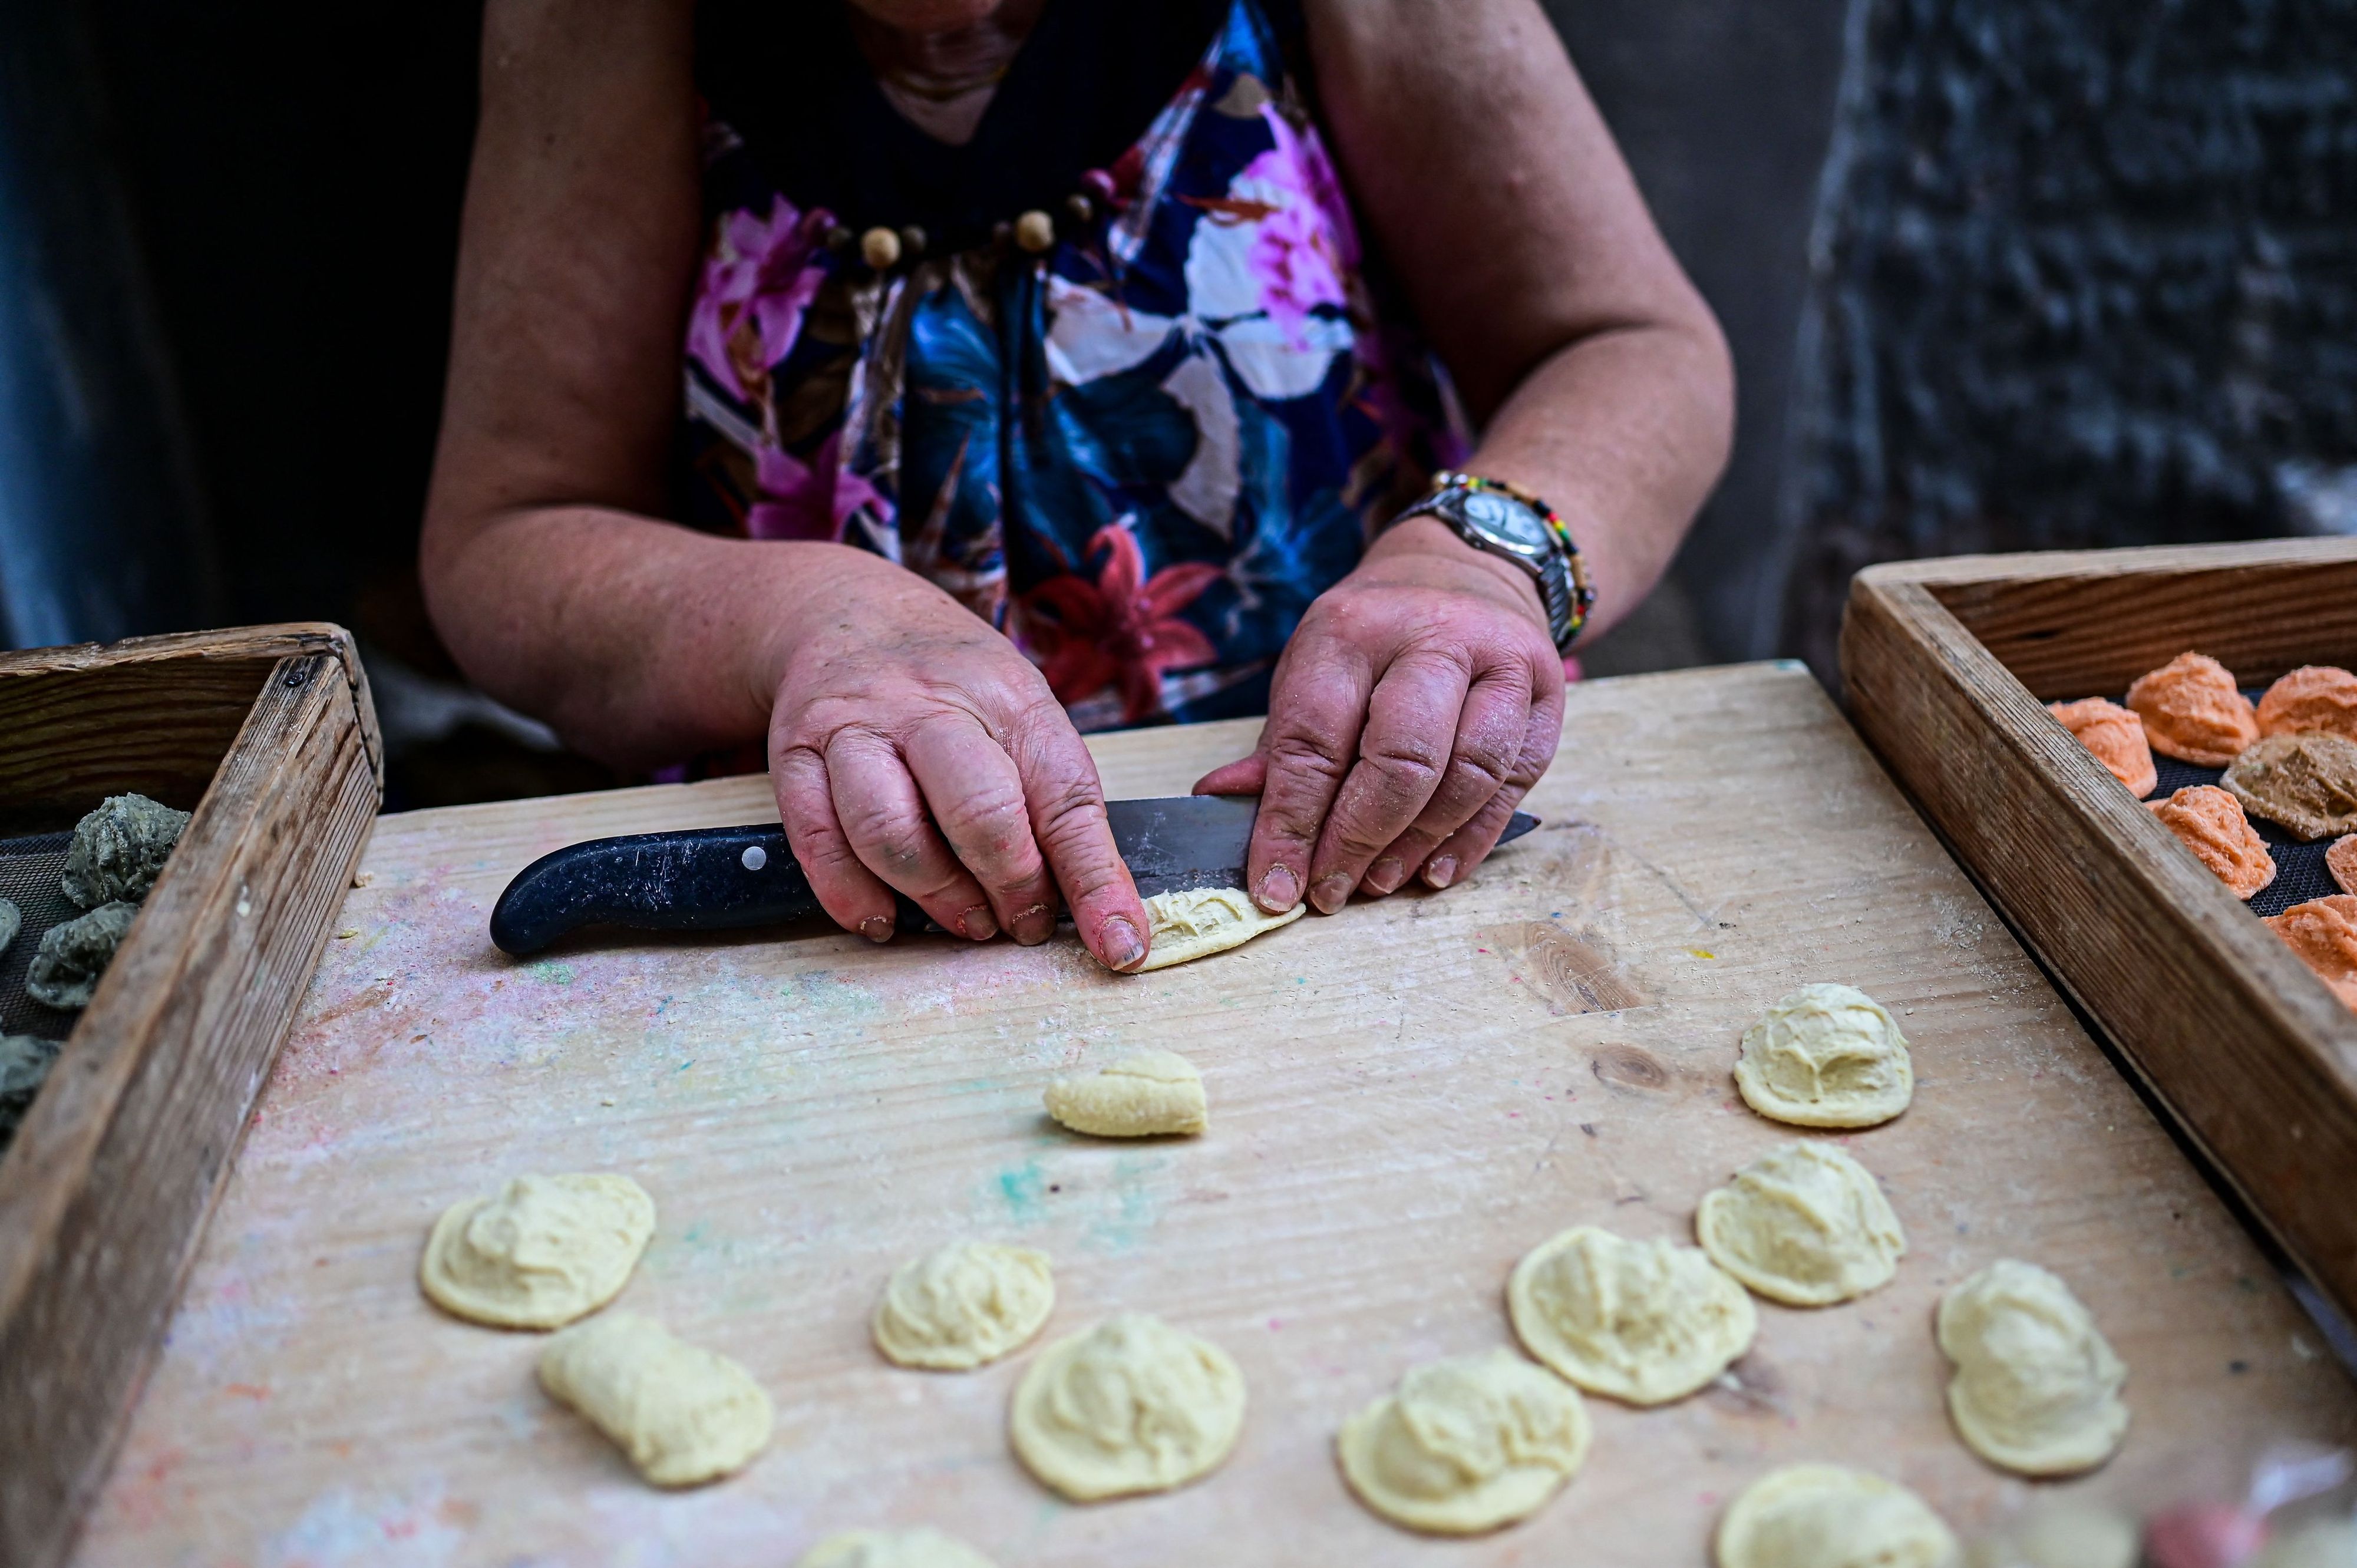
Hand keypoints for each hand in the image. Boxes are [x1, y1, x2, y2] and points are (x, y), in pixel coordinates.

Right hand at [764, 547, 1150, 969]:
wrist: (846, 616)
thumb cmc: (953, 684)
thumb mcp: (1022, 714)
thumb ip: (1055, 802)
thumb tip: (1103, 909)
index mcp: (1006, 697)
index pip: (1063, 797)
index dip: (1094, 881)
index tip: (1118, 944)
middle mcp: (926, 707)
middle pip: (978, 811)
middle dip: (1012, 886)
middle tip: (1024, 923)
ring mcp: (854, 730)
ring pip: (890, 832)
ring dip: (937, 897)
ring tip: (967, 920)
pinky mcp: (795, 757)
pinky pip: (818, 842)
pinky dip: (853, 896)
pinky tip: (884, 919)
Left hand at [1193, 517, 1565, 912]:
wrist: (1465, 570)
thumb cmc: (1374, 638)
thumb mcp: (1313, 669)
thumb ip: (1279, 746)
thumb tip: (1221, 805)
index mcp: (1351, 628)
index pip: (1316, 740)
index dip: (1291, 823)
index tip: (1275, 884)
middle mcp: (1432, 636)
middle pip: (1402, 760)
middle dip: (1359, 840)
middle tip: (1331, 891)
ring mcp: (1500, 662)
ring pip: (1468, 774)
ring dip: (1417, 845)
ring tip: (1379, 882)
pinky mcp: (1547, 692)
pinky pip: (1513, 781)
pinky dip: (1473, 838)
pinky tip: (1435, 870)